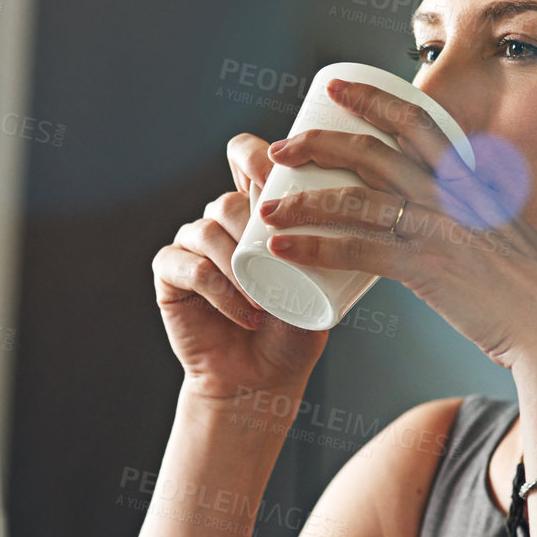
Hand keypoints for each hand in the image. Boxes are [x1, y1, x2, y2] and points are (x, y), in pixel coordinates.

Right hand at [151, 133, 329, 401]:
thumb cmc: (296, 330)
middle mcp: (219, 221)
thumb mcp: (322, 281)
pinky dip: (220, 291)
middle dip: (254, 224)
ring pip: (207, 230)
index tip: (280, 176)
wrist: (262, 379)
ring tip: (267, 300)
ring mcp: (191, 246)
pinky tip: (246, 314)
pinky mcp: (169, 274)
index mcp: (254, 210)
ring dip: (239, 263)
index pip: (244, 157)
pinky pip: (190, 267)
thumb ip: (334, 241)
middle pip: (228, 198)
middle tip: (281, 255)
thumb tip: (366, 203)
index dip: (256, 156)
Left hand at [258, 78, 536, 372]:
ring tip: (265, 208)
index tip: (336, 89)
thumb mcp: (501, 229)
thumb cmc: (530, 287)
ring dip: (301, 201)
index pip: (415, 119)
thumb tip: (434, 214)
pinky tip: (283, 248)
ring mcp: (438, 228)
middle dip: (317, 143)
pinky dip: (314, 247)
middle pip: (371, 150)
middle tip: (279, 150)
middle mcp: (451, 193)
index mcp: (468, 177)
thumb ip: (468, 215)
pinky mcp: (426, 268)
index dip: (370, 99)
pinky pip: (356, 250)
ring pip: (355, 198)